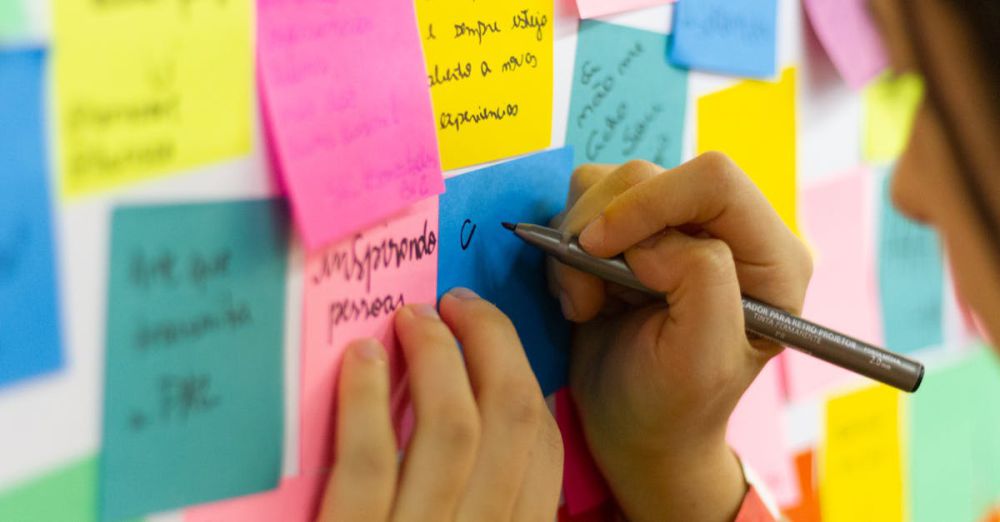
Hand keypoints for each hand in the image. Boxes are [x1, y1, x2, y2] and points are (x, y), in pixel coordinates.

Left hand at [317, 288, 562, 521]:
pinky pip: (370, 463)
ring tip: (411, 317)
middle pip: (510, 421)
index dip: (523, 378)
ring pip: (451, 431)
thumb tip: (471, 406)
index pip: (544, 449)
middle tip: (456, 304)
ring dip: (435, 356)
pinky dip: (366, 400)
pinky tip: (360, 359)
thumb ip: (473, 494)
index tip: (490, 337)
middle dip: (490, 342)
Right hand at [550, 154, 811, 521]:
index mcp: (771, 257)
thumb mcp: (701, 359)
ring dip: (578, 241)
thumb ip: (699, 282)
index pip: (714, 180)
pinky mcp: (633, 232)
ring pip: (609, 183)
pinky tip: (583, 295)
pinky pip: (583, 203)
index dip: (648, 202)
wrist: (634, 429)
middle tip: (586, 293)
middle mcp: (728, 230)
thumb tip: (653, 241)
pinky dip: (566, 247)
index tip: (598, 248)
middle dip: (602, 227)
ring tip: (585, 302)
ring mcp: (675, 227)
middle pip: (650, 174)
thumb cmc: (673, 406)